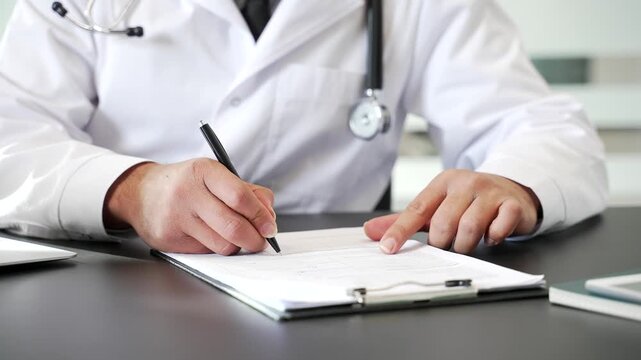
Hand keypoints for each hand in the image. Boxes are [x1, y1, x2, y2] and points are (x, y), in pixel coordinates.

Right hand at [103, 158, 276, 254]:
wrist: (141, 193)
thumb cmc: (188, 185)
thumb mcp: (217, 176)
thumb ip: (248, 192)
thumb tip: (269, 217)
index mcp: (204, 171)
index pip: (240, 197)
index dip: (260, 216)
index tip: (270, 227)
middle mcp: (187, 193)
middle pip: (233, 226)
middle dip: (255, 239)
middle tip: (261, 241)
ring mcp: (176, 218)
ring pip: (222, 245)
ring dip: (236, 245)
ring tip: (234, 236)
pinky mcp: (169, 240)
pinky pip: (206, 252)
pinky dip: (216, 248)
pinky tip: (209, 236)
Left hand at [364, 169, 540, 253]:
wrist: (511, 190)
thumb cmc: (467, 202)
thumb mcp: (436, 206)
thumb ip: (405, 219)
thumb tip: (370, 231)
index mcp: (442, 183)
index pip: (416, 209)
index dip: (400, 231)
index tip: (387, 248)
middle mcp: (465, 183)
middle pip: (443, 222)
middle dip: (442, 242)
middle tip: (448, 243)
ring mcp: (490, 192)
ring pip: (469, 228)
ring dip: (465, 244)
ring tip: (467, 241)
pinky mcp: (511, 205)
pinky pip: (497, 229)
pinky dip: (492, 239)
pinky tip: (490, 235)